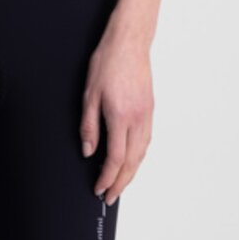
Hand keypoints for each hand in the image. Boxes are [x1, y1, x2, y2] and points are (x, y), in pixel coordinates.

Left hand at [80, 29, 153, 203]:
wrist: (129, 43)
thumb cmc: (108, 62)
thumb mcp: (89, 94)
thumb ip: (88, 125)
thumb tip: (87, 150)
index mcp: (121, 117)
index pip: (115, 158)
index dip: (107, 178)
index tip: (99, 189)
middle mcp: (138, 119)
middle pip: (132, 162)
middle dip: (121, 183)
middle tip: (110, 196)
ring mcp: (147, 115)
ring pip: (142, 153)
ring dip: (131, 172)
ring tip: (120, 183)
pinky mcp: (150, 110)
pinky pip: (146, 141)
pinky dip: (139, 156)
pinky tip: (132, 160)